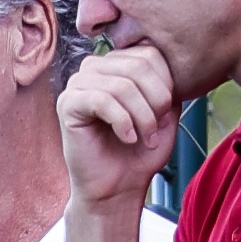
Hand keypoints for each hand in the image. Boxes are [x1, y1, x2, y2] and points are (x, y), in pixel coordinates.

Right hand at [56, 46, 179, 205]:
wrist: (117, 187)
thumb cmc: (140, 152)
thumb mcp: (165, 114)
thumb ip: (167, 86)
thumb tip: (173, 69)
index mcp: (117, 64)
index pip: (150, 54)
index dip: (167, 85)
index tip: (167, 115)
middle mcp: (95, 67)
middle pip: (138, 66)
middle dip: (156, 102)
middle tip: (156, 130)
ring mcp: (78, 83)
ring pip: (122, 85)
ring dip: (142, 117)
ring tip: (145, 138)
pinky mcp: (67, 103)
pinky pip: (102, 100)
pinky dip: (123, 122)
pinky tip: (127, 138)